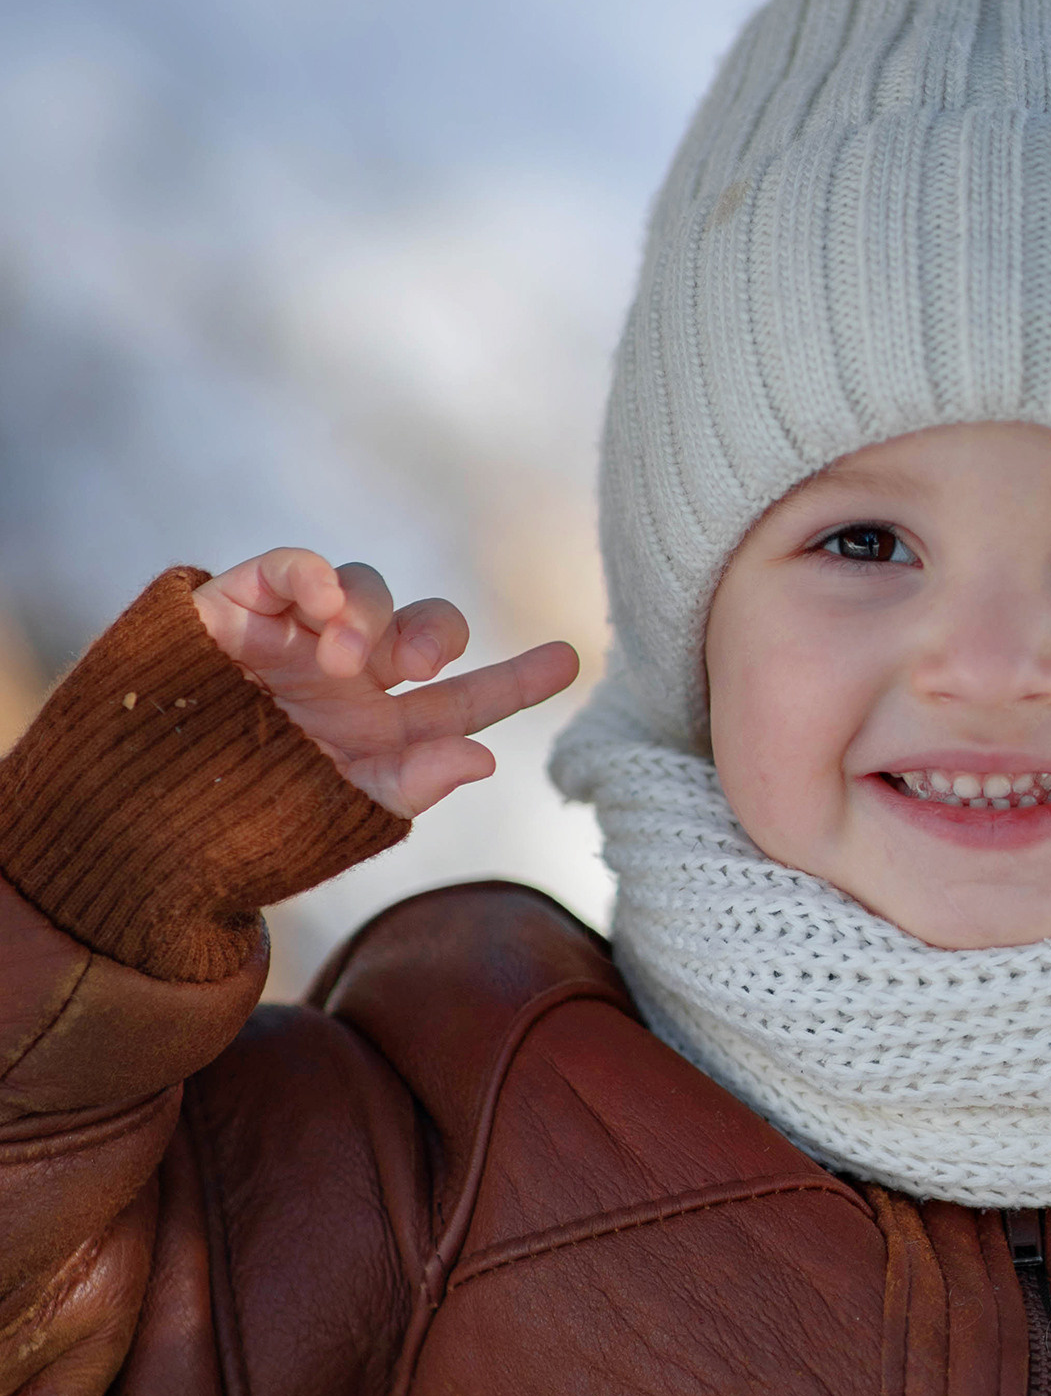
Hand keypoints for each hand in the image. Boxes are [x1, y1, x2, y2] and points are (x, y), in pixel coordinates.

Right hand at [192, 550, 578, 817]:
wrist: (134, 825)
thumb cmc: (237, 829)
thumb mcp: (335, 814)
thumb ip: (410, 785)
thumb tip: (485, 757)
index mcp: (380, 730)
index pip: (465, 700)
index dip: (517, 679)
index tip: (571, 656)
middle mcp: (346, 678)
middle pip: (421, 627)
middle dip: (435, 633)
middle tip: (419, 666)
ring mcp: (292, 638)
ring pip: (364, 590)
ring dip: (369, 616)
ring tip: (343, 660)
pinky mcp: (236, 610)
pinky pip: (289, 567)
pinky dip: (313, 575)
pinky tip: (324, 604)